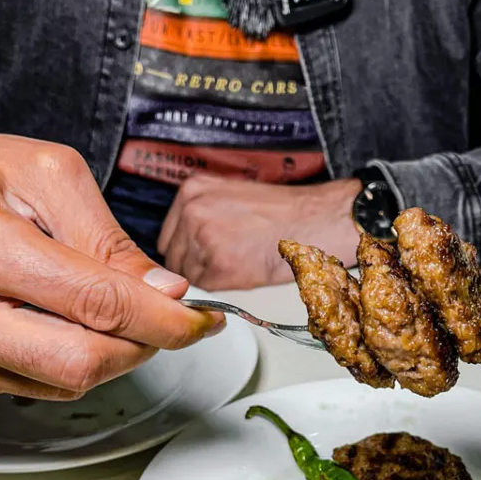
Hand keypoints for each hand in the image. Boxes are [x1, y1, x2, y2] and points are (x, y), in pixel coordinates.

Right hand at [0, 134, 222, 399]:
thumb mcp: (51, 175)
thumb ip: (110, 239)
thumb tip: (165, 293)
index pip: (90, 303)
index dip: (162, 318)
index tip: (203, 319)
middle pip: (78, 363)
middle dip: (141, 345)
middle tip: (168, 316)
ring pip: (61, 384)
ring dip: (108, 352)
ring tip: (105, 306)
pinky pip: (32, 387)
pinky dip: (66, 359)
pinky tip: (57, 319)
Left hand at [157, 175, 361, 289]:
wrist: (312, 221)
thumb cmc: (280, 212)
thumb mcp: (229, 195)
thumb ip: (201, 212)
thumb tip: (183, 242)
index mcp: (191, 190)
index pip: (168, 235)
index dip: (187, 249)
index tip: (203, 254)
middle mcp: (192, 211)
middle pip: (174, 256)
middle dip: (195, 264)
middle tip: (226, 260)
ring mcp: (203, 238)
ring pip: (188, 274)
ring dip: (210, 276)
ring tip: (240, 262)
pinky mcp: (219, 265)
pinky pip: (206, 288)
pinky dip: (223, 286)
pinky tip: (245, 270)